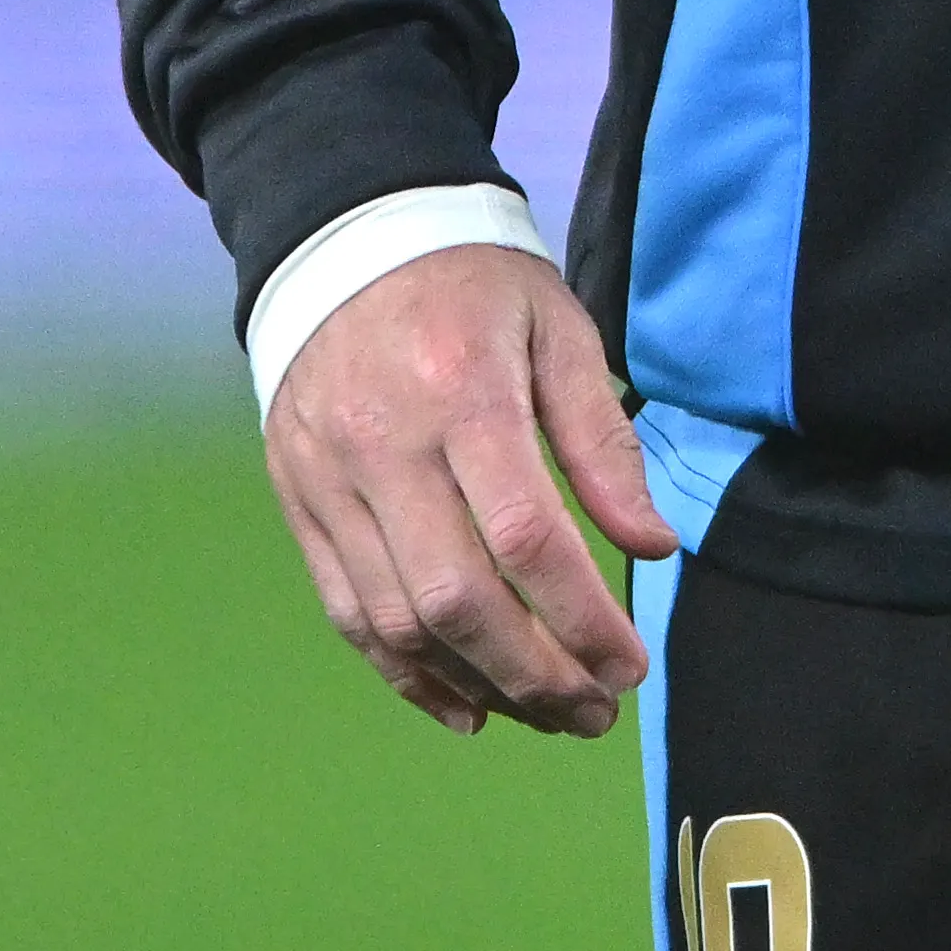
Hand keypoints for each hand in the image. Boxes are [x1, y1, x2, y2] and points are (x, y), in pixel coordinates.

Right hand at [261, 243, 676, 736]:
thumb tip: (651, 547)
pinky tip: (468, 706)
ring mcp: (328, 480)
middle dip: (536, 676)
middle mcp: (383, 445)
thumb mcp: (559, 330)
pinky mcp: (300, 502)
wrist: (347, 235)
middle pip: (457, 599)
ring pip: (399, 621)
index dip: (582, 619)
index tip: (629, 665)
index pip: (526, 539)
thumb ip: (604, 443)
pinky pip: (350, 613)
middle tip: (595, 710)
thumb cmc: (473, 283)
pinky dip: (407, 675)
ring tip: (546, 714)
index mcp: (461, 392)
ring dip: (480, 687)